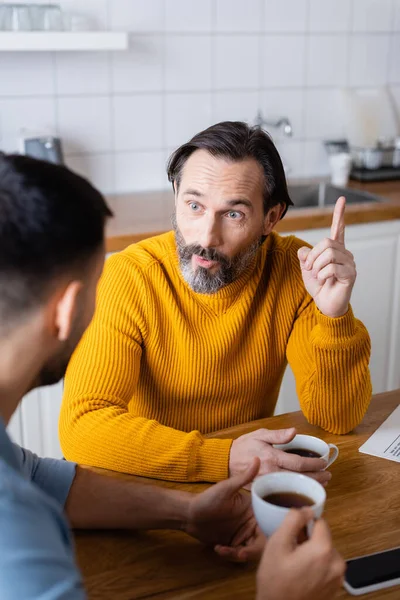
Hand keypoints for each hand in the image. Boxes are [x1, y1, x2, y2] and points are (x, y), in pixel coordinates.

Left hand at [185, 458, 259, 548]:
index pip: (269, 524)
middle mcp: (251, 523)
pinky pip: (238, 555)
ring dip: (237, 555)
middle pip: (261, 543)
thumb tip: (258, 458)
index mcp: (253, 510)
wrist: (188, 514)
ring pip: (250, 552)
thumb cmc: (207, 498)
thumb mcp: (226, 488)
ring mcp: (242, 535)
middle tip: (238, 553)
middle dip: (251, 552)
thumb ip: (244, 477)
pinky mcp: (232, 544)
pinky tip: (218, 549)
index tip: (256, 540)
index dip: (268, 536)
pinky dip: (230, 555)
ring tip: (222, 550)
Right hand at [229, 428, 330, 488]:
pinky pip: (284, 492)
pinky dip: (296, 490)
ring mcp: (268, 482)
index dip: (315, 464)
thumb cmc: (244, 446)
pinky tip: (305, 488)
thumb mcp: (260, 434)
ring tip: (322, 482)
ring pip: (294, 486)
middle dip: (318, 477)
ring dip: (310, 485)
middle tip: (329, 475)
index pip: (299, 464)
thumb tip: (294, 432)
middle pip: (300, 478)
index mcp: (273, 457)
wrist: (226, 461)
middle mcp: (272, 472)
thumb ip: (278, 435)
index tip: (324, 463)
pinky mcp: (264, 489)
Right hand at [256, 509, 344, 599]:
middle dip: (308, 540)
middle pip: (324, 537)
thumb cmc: (275, 581)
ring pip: (325, 551)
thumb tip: (305, 509)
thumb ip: (293, 520)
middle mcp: (337, 563)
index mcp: (324, 550)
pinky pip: (327, 566)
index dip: (304, 524)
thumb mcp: (277, 544)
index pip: (320, 521)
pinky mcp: (336, 588)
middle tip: (291, 551)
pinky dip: (317, 566)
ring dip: (313, 553)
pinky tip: (302, 574)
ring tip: (295, 564)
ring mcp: (338, 578)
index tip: (292, 534)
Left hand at [297, 196, 355, 317]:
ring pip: (328, 254)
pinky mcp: (350, 274)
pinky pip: (331, 267)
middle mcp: (344, 253)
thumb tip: (303, 250)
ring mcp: (349, 263)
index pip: (338, 229)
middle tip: (310, 268)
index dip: (339, 215)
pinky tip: (325, 281)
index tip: (341, 200)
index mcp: (334, 250)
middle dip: (313, 256)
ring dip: (317, 266)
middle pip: (326, 242)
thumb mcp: (306, 269)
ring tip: (317, 276)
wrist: (325, 305)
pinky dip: (322, 275)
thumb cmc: (319, 287)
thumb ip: (305, 257)